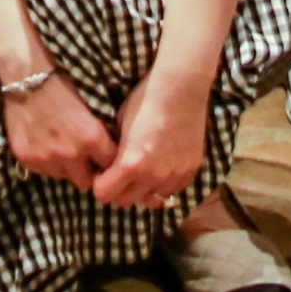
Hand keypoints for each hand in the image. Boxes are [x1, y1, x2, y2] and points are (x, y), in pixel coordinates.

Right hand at [0, 61, 116, 190]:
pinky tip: (43, 142)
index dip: (107, 163)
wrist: (27, 78)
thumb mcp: (91, 109)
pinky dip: (45, 161)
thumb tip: (112, 155)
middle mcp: (70, 154)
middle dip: (87, 171)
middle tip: (82, 157)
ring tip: (59, 144)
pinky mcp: (27, 160)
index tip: (103, 159)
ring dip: (65, 166)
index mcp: (91, 138)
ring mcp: (47, 159)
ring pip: (63, 176)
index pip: (110, 168)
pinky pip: (43, 171)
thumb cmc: (63, 88)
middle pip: (86, 182)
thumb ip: (101, 136)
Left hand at [90, 64, 212, 211]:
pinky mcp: (190, 171)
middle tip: (120, 175)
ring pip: (151, 200)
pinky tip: (162, 164)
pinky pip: (172, 190)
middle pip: (126, 202)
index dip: (100, 184)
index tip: (102, 174)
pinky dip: (164, 183)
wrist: (180, 89)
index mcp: (130, 164)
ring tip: (144, 169)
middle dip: (119, 190)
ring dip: (144, 189)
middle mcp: (152, 176)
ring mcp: (173, 176)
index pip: (104, 195)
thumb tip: (111, 164)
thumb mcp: (120, 125)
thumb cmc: (145, 101)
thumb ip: (116, 151)